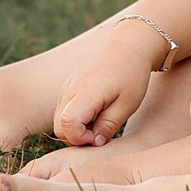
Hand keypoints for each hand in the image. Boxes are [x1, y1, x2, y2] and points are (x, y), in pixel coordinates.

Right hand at [50, 19, 167, 145]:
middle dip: (77, 138)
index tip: (99, 137)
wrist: (127, 47)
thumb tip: (94, 144)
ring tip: (101, 123)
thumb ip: (108, 126)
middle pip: (59, 127)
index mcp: (85, 93)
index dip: (80, 139)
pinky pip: (63, 110)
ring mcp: (67, 87)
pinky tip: (95, 114)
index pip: (67, 125)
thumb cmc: (131, 75)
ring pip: (59, 120)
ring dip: (76, 129)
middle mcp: (70, 90)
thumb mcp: (127, 105)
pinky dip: (75, 119)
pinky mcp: (68, 87)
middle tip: (101, 133)